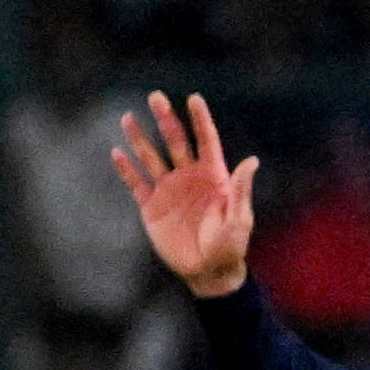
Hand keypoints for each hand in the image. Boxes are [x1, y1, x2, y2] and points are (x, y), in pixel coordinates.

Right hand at [111, 91, 259, 295]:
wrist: (208, 272)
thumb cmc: (230, 247)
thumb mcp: (239, 219)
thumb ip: (241, 190)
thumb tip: (251, 161)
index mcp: (214, 177)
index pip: (206, 141)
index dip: (200, 120)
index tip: (193, 98)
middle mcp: (189, 177)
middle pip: (176, 142)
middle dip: (166, 119)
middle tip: (155, 96)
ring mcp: (169, 190)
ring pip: (152, 157)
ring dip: (140, 138)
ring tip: (128, 117)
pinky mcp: (151, 207)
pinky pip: (136, 183)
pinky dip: (126, 169)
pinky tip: (118, 152)